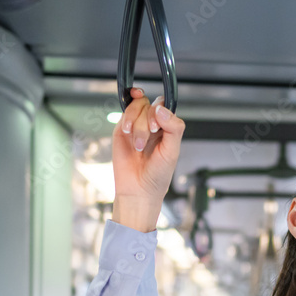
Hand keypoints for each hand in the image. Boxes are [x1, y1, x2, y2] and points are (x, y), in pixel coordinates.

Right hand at [111, 88, 185, 231]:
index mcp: (168, 128)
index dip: (161, 111)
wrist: (138, 189)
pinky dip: (126, 119)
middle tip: (150, 136)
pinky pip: (125, 113)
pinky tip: (127, 131)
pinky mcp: (122, 130)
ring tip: (138, 145)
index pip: (165, 106)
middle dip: (148, 121)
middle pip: (150, 106)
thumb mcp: (172, 151)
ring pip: (137, 107)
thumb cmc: (158, 175)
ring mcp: (137, 126)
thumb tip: (161, 109)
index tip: (157, 127)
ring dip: (137, 125)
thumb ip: (173, 128)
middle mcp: (153, 125)